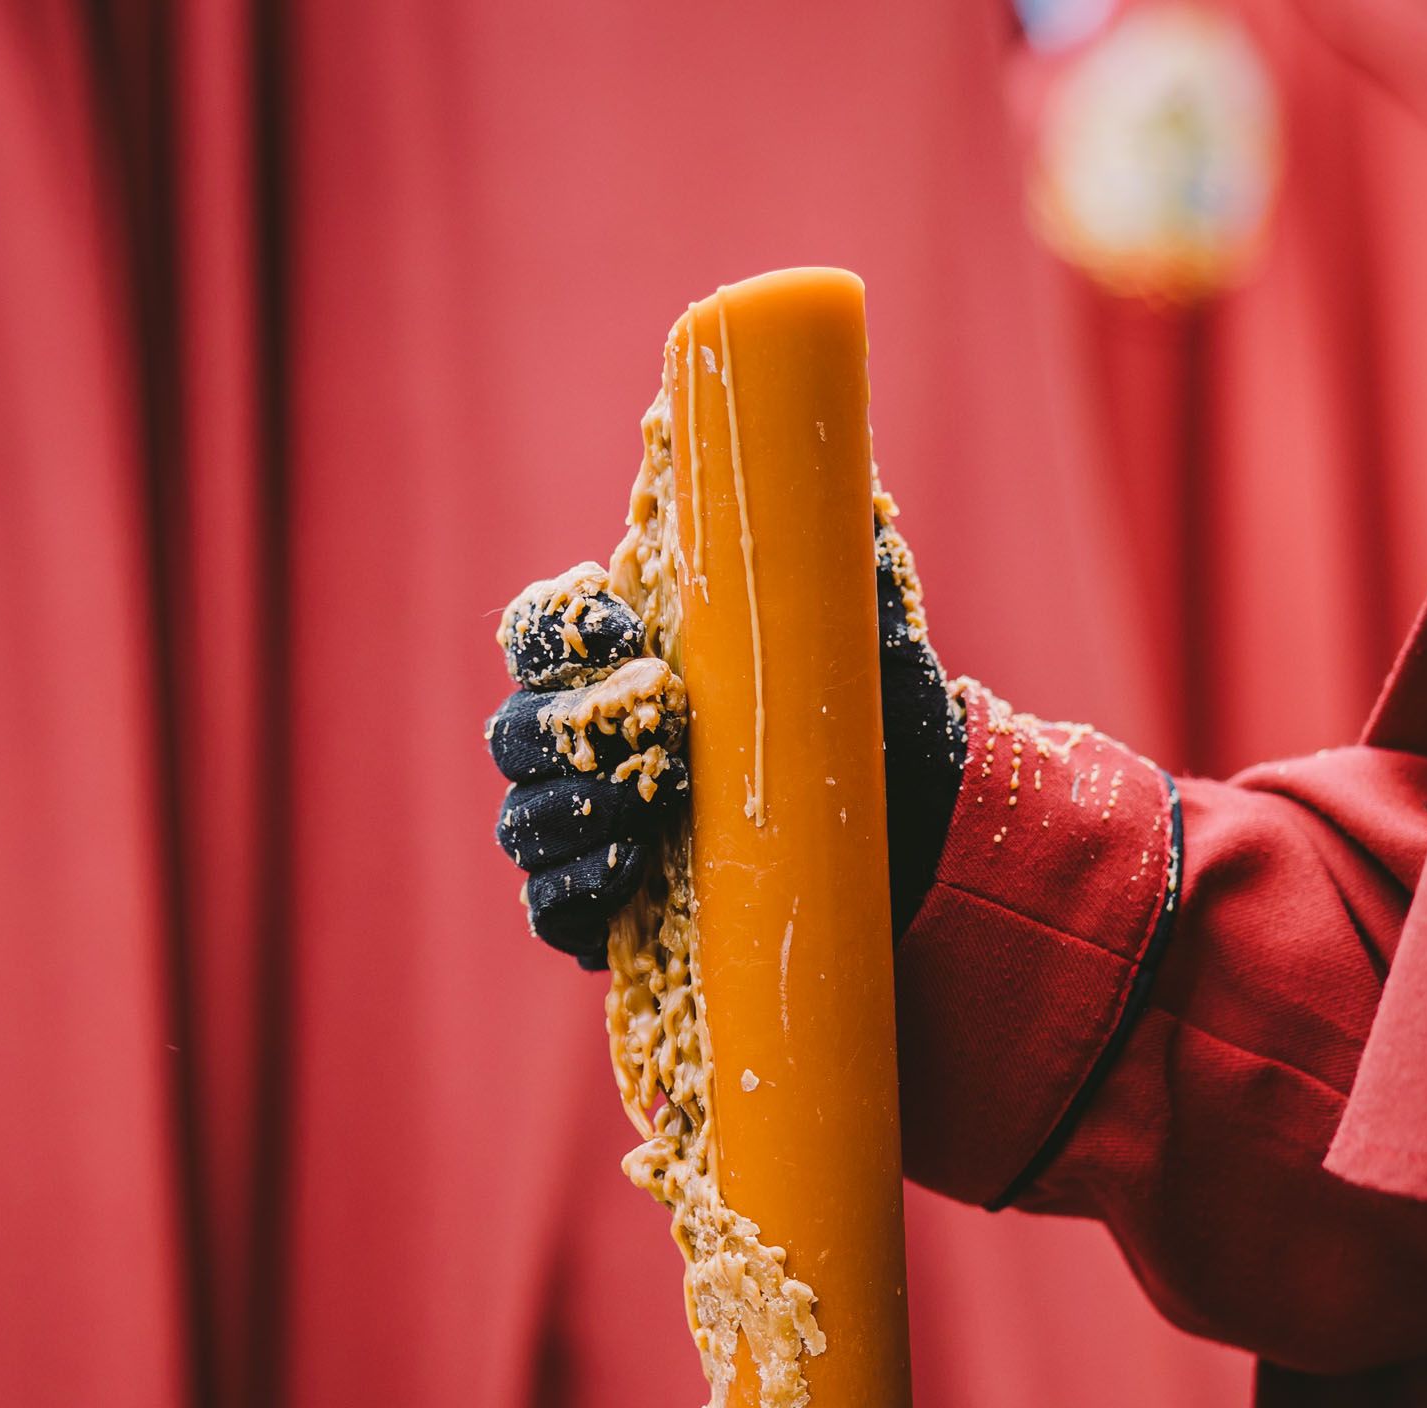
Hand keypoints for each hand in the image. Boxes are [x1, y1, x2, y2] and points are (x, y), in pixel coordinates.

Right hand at [487, 505, 966, 968]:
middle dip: (562, 729)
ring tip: (644, 810)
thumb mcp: (863, 630)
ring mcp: (593, 830)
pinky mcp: (611, 911)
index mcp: (626, 662)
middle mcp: (592, 744)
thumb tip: (845, 478)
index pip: (542, 632)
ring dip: (568, 814)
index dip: (558, 629)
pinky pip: (550, 906)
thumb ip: (837, 556)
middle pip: (513, 730)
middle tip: (648, 724)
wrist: (913, 827)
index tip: (626, 629)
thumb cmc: (872, 713)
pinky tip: (628, 875)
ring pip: (521, 821)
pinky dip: (572, 891)